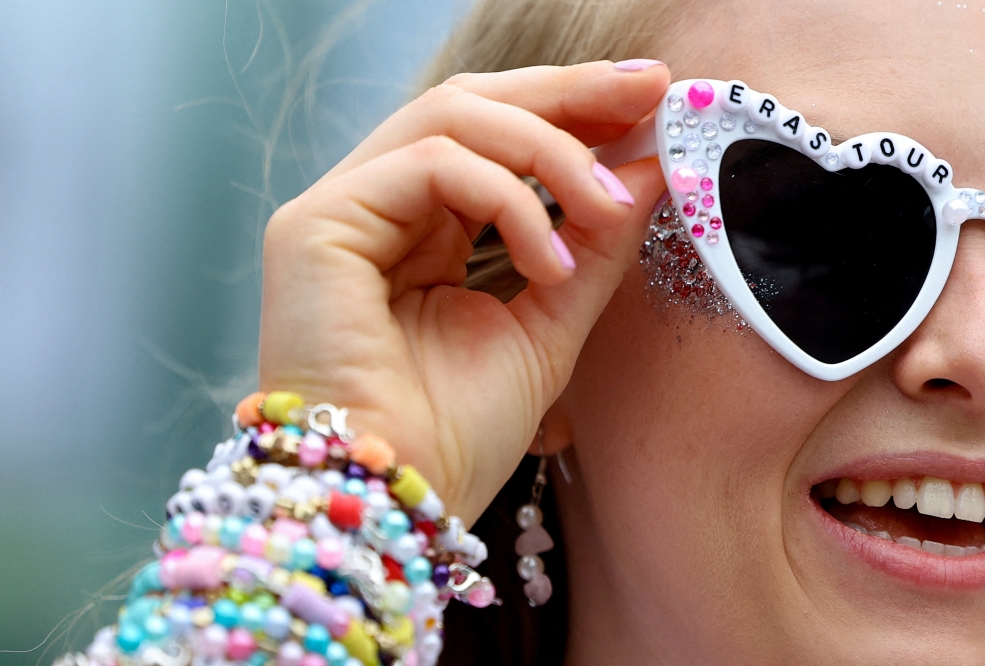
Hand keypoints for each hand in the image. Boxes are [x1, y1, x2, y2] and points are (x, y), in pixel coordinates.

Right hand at [259, 61, 668, 522]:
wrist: (400, 501)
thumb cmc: (458, 433)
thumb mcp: (550, 324)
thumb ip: (594, 245)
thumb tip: (647, 169)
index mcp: (420, 233)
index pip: (491, 139)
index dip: (567, 108)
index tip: (647, 96)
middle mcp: (374, 210)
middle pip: (468, 104)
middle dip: (563, 93)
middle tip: (645, 87)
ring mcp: (339, 211)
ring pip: (450, 118)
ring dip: (547, 151)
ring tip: (604, 207)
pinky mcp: (315, 223)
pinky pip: (429, 166)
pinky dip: (506, 198)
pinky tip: (547, 260)